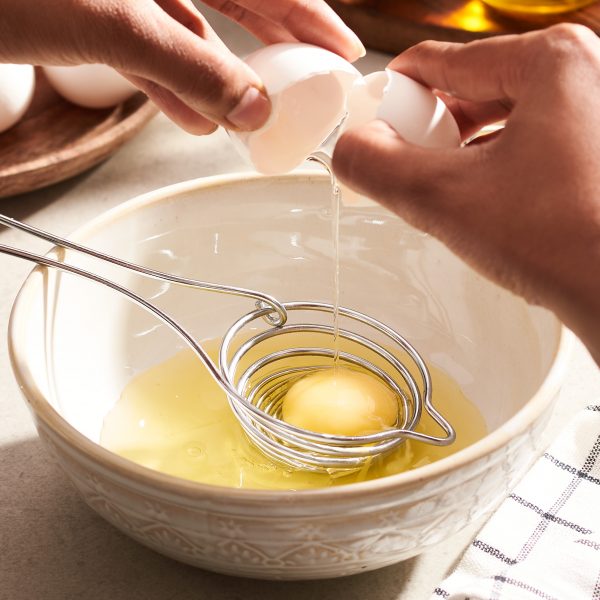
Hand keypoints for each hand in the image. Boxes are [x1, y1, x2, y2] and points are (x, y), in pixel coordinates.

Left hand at [0, 0, 363, 132]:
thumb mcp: (112, 23)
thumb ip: (188, 66)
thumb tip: (253, 111)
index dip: (310, 15)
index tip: (342, 50)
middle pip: (239, 1)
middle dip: (275, 47)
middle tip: (310, 80)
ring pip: (194, 33)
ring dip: (224, 78)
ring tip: (254, 115)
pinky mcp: (98, 14)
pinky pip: (151, 53)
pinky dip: (173, 88)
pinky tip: (193, 120)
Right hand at [333, 24, 599, 363]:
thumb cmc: (566, 242)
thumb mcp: (444, 199)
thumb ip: (377, 167)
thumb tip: (348, 150)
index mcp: (552, 60)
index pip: (438, 63)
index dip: (392, 101)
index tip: (374, 135)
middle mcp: (586, 72)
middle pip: (470, 88)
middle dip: (430, 132)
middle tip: (412, 174)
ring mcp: (597, 109)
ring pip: (499, 116)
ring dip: (460, 152)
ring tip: (446, 193)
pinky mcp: (598, 145)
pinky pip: (529, 139)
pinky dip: (494, 164)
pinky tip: (484, 201)